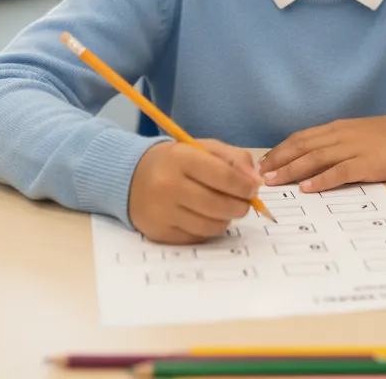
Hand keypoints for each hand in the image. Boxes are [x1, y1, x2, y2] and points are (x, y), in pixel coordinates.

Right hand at [128, 139, 260, 243]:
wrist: (130, 177)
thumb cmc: (174, 161)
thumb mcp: (202, 148)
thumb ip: (234, 158)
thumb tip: (255, 181)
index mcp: (180, 158)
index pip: (224, 176)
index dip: (245, 186)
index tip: (252, 189)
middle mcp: (168, 185)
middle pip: (219, 205)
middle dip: (240, 206)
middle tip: (243, 202)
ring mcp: (162, 212)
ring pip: (211, 225)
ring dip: (226, 219)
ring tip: (224, 209)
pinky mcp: (159, 232)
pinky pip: (197, 237)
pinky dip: (208, 229)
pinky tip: (205, 216)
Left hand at [257, 115, 385, 192]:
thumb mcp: (355, 135)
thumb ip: (334, 144)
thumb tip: (309, 160)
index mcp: (336, 129)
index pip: (300, 138)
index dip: (279, 150)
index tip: (262, 162)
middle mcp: (340, 136)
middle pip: (302, 146)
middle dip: (278, 160)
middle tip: (259, 174)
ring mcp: (353, 149)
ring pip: (315, 158)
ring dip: (291, 170)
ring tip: (274, 181)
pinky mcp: (367, 163)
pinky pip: (339, 172)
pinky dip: (321, 179)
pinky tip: (307, 188)